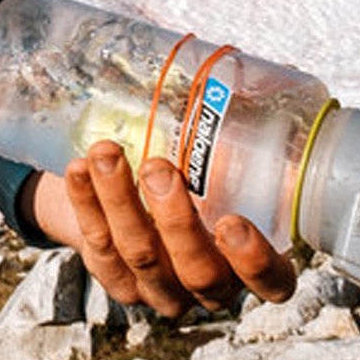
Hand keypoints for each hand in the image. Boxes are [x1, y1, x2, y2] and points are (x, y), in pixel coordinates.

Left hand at [28, 140, 296, 318]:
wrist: (137, 195)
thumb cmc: (201, 166)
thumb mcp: (232, 150)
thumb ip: (255, 124)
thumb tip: (278, 72)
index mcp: (252, 262)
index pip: (271, 282)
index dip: (255, 262)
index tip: (233, 223)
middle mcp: (210, 285)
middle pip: (198, 271)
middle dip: (176, 221)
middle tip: (158, 169)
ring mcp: (161, 288)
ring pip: (141, 256)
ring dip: (121, 202)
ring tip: (106, 152)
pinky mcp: (117, 279)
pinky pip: (99, 248)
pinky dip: (87, 205)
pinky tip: (80, 168)